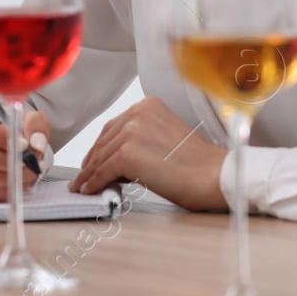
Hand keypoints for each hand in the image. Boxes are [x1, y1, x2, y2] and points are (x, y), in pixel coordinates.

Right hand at [0, 103, 50, 201]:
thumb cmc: (9, 128)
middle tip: (30, 162)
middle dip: (7, 161)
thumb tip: (36, 143)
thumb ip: (34, 124)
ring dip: (11, 177)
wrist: (1, 144)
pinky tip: (19, 180)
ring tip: (30, 171)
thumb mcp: (25, 117)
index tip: (23, 144)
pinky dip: (8, 189)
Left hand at [70, 97, 228, 210]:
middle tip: (84, 175)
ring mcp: (130, 132)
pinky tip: (90, 190)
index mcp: (147, 105)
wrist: (213, 175)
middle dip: (92, 160)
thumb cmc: (196, 163)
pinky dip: (93, 183)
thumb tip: (113, 159)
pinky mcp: (126, 154)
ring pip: (100, 157)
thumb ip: (140, 139)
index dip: (101, 146)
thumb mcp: (165, 136)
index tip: (92, 159)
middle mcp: (136, 112)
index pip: (114, 126)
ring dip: (89, 174)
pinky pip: (102, 172)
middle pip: (104, 141)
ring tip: (82, 187)